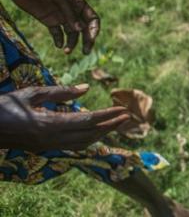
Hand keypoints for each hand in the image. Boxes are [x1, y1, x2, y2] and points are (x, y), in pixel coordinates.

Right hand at [0, 84, 128, 150]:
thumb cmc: (5, 106)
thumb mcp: (31, 93)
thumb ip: (60, 92)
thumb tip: (86, 88)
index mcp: (48, 124)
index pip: (87, 121)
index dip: (107, 116)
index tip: (123, 110)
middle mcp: (51, 139)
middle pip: (90, 135)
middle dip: (111, 126)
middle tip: (128, 117)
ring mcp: (47, 146)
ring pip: (83, 143)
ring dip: (102, 134)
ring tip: (117, 123)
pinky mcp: (44, 148)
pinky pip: (72, 145)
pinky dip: (88, 138)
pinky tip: (96, 131)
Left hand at [7, 0, 99, 54]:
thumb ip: (69, 13)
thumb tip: (80, 30)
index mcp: (78, 3)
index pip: (92, 18)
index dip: (94, 29)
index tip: (91, 39)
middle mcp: (71, 11)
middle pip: (84, 28)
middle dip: (86, 40)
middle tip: (85, 52)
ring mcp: (60, 16)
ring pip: (71, 33)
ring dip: (72, 42)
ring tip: (67, 51)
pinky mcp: (49, 21)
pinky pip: (57, 33)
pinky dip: (59, 40)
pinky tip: (59, 45)